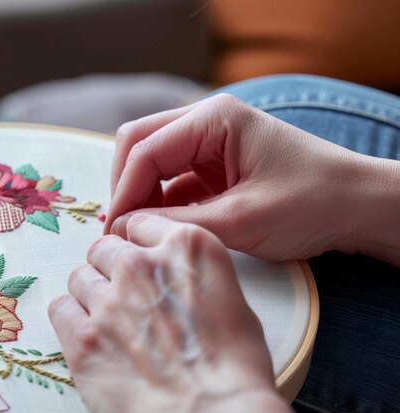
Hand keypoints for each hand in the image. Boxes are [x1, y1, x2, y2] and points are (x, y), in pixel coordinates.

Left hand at [49, 215, 291, 412]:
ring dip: (92, 294)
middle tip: (125, 296)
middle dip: (111, 268)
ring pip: (80, 277)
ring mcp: (108, 300)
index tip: (137, 257)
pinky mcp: (82, 337)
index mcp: (186, 247)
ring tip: (109, 322)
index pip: (139, 223)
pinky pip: (60, 308)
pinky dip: (71, 318)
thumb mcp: (230, 298)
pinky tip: (89, 335)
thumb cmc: (234, 367)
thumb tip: (171, 279)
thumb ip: (191, 273)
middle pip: (104, 248)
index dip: (137, 243)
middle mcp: (141, 265)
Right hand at [105, 94, 399, 262]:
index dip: (124, 191)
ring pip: (151, 161)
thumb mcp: (242, 219)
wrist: (359, 207)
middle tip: (121, 229)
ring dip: (141, 194)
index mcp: (214, 119)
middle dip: (126, 186)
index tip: (114, 231)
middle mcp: (207, 121)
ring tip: (138, 233)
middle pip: (139, 144)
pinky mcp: (214, 165)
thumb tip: (124, 229)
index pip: (145, 149)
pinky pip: (172, 179)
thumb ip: (177, 223)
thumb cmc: (314, 203)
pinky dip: (160, 202)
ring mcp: (210, 142)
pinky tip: (161, 228)